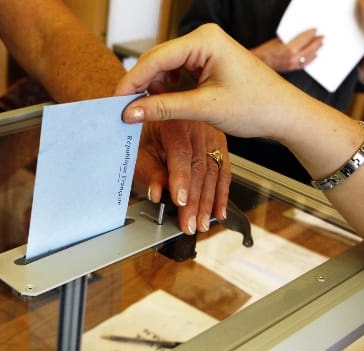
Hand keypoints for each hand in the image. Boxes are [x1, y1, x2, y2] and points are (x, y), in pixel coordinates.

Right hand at [114, 24, 312, 143]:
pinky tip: (164, 103)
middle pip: (157, 60)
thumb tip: (131, 111)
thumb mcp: (204, 108)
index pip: (156, 58)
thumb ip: (164, 108)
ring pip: (164, 67)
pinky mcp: (207, 61)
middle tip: (124, 110)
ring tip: (146, 111)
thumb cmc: (257, 106)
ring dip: (153, 89)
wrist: (285, 114)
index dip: (132, 81)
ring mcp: (205, 48)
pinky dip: (167, 89)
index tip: (116, 102)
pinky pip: (176, 72)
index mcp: (205, 40)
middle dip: (141, 86)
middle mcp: (204, 38)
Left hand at [136, 119, 229, 233]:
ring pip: (214, 173)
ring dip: (209, 202)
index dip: (181, 180)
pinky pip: (224, 172)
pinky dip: (222, 194)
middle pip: (200, 167)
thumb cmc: (145, 130)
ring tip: (202, 223)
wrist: (156, 112)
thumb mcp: (139, 147)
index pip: (181, 154)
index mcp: (175, 121)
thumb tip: (157, 192)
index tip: (180, 201)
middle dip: (196, 201)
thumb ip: (149, 170)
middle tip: (190, 223)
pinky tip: (218, 212)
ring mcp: (211, 134)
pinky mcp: (218, 144)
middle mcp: (197, 125)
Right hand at [252, 28, 323, 71]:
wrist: (258, 64)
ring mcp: (293, 65)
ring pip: (308, 57)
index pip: (304, 39)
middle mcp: (293, 58)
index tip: (314, 30)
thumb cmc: (264, 52)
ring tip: (320, 46)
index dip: (310, 34)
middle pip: (309, 49)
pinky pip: (304, 64)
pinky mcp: (291, 69)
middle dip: (316, 42)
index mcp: (289, 49)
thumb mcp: (277, 41)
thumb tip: (298, 36)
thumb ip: (289, 39)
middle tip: (321, 38)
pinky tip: (314, 56)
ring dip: (315, 51)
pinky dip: (310, 59)